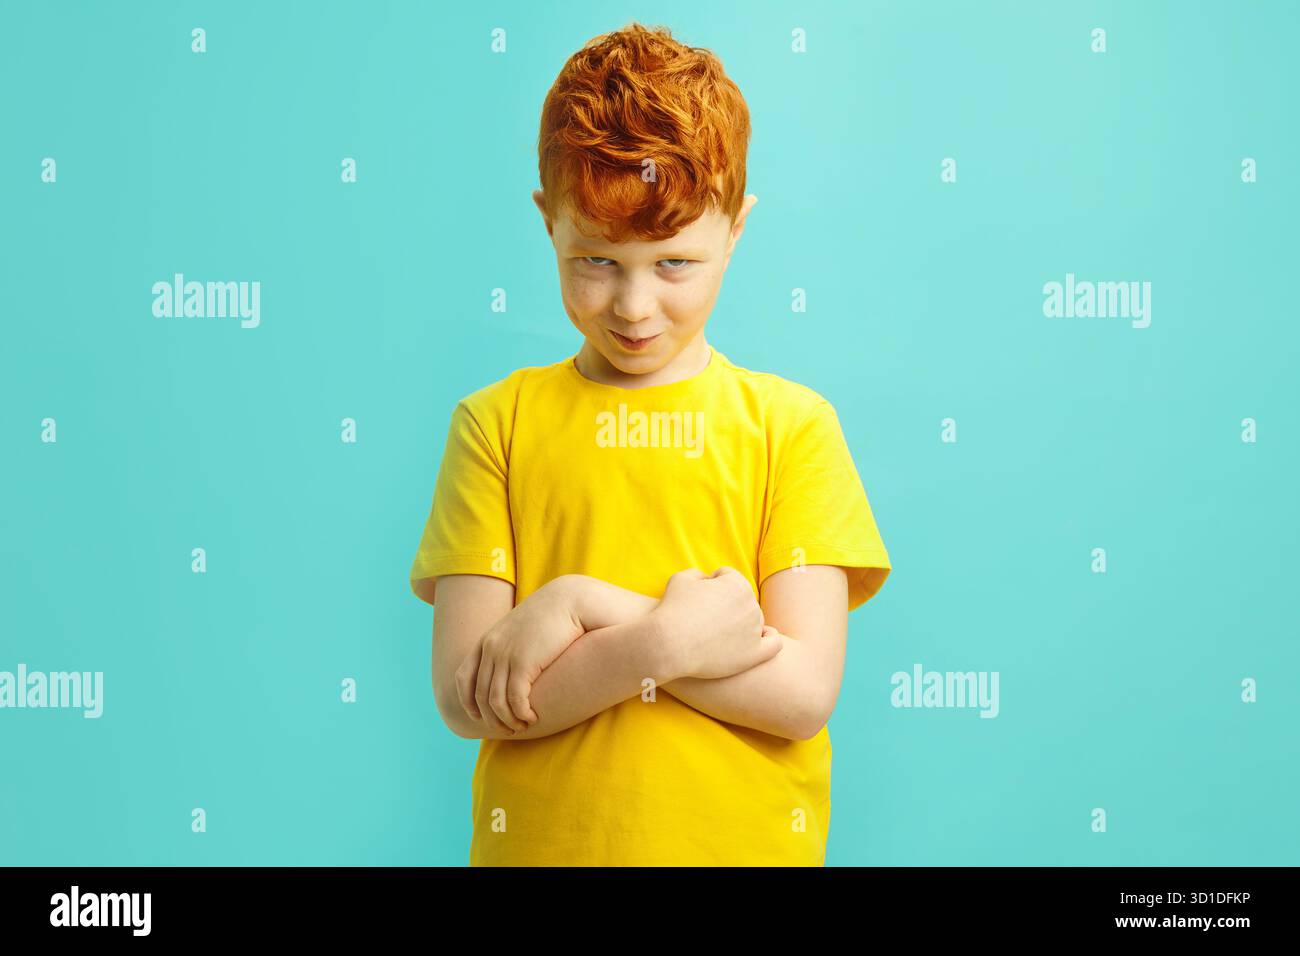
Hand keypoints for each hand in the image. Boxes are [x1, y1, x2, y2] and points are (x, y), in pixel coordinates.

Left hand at [455, 575, 583, 734]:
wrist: (571, 600)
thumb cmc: (552, 617)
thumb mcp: (523, 630)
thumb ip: (512, 646)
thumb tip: (512, 667)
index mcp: (488, 640)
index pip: (463, 677)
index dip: (468, 702)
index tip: (480, 717)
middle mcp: (491, 647)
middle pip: (479, 695)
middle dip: (491, 719)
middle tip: (507, 730)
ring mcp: (505, 654)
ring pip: (495, 702)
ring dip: (507, 720)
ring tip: (522, 726)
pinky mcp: (524, 662)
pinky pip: (514, 699)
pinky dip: (521, 714)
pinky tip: (532, 717)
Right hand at [651, 567, 782, 679]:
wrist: (668, 645)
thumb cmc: (672, 610)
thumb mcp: (681, 579)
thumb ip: (698, 574)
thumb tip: (707, 580)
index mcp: (737, 583)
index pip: (728, 577)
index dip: (709, 584)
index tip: (696, 598)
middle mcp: (751, 605)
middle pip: (742, 599)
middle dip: (726, 604)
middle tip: (703, 618)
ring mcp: (754, 630)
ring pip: (753, 620)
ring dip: (740, 623)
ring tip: (713, 633)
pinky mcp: (754, 655)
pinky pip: (773, 644)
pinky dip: (769, 639)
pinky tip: (761, 638)